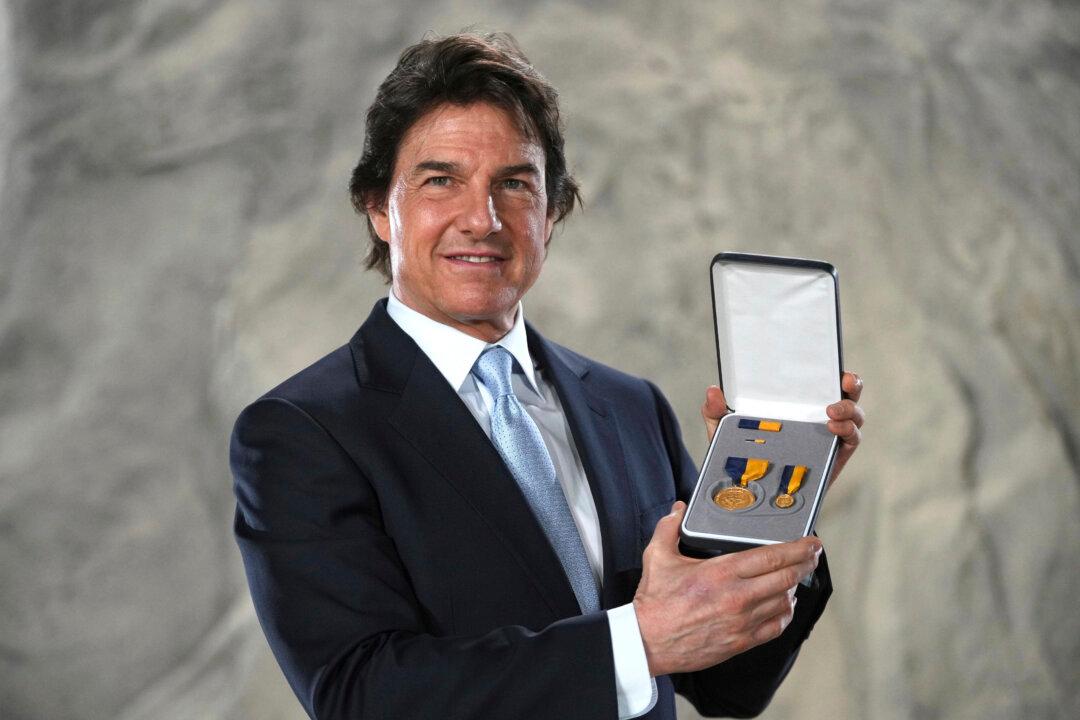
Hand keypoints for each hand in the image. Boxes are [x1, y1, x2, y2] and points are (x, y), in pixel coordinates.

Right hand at [633, 502, 821, 676]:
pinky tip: (783, 604)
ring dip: (794, 587)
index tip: (811, 542)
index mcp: (721, 572)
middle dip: (805, 563)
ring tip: (795, 577)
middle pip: (786, 577)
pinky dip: (785, 613)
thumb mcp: (657, 557)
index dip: (798, 548)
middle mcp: (737, 596)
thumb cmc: (655, 602)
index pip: (772, 556)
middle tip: (812, 555)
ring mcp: (743, 621)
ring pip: (785, 601)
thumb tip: (677, 510)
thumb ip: (668, 528)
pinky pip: (776, 626)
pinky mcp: (742, 641)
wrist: (649, 642)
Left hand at [700, 372, 864, 483]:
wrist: (752, 493)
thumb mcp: (724, 430)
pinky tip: (833, 429)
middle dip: (852, 383)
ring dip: (849, 410)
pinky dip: (848, 431)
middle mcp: (818, 415)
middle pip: (848, 393)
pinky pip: (852, 439)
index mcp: (797, 403)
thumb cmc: (741, 455)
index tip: (833, 364)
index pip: (820, 380)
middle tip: (844, 382)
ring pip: (855, 415)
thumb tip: (712, 390)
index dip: (832, 369)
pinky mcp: (835, 455)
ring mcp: (830, 435)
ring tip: (832, 413)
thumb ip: (715, 411)